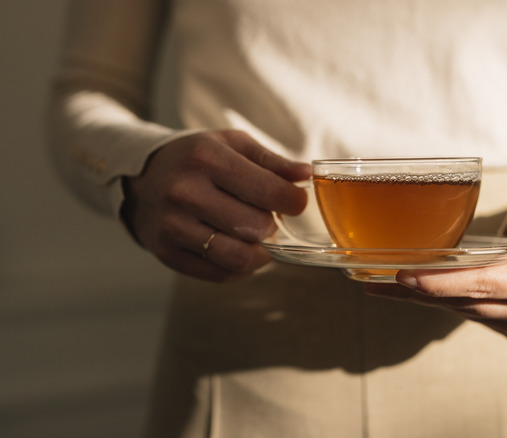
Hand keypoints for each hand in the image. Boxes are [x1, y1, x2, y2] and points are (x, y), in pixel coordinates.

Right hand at [121, 130, 310, 281]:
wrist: (140, 178)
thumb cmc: (197, 159)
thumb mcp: (232, 145)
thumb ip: (272, 161)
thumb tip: (307, 174)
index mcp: (206, 158)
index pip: (269, 191)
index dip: (294, 201)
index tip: (296, 202)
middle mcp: (185, 192)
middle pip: (256, 228)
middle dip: (272, 226)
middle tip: (269, 218)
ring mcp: (172, 226)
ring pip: (238, 258)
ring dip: (259, 253)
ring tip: (258, 238)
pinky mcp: (167, 253)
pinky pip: (220, 274)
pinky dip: (239, 267)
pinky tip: (238, 247)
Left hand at [365, 187, 506, 340]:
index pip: (483, 285)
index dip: (441, 282)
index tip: (404, 275)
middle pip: (465, 301)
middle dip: (420, 291)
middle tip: (376, 278)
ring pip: (460, 310)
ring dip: (420, 298)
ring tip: (379, 284)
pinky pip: (465, 312)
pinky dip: (435, 300)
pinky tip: (404, 290)